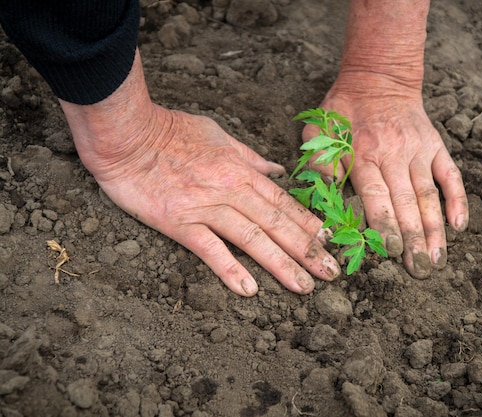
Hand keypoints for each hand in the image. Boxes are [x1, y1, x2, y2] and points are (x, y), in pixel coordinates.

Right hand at [61, 50, 339, 295]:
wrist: (126, 133)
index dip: (308, 224)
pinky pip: (209, 248)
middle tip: (331, 274)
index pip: (282, 201)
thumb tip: (276, 170)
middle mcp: (230, 189)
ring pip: (252, 238)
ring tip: (303, 287)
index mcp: (240, 169)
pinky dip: (229, 269)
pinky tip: (249, 290)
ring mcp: (205, 206)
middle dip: (307, 250)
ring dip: (280, 264)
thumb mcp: (219, 135)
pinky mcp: (178, 221)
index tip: (328, 242)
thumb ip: (249, 156)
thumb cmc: (170, 130)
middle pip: (276, 223)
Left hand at [303, 73, 467, 277]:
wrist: (378, 79)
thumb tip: (323, 196)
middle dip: (414, 239)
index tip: (392, 252)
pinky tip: (460, 226)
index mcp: (364, 155)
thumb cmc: (342, 111)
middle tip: (419, 271)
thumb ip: (319, 163)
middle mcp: (394, 156)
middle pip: (406, 203)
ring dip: (435, 229)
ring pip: (429, 195)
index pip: (377, 196)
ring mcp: (418, 152)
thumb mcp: (319, 131)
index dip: (385, 224)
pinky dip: (457, 200)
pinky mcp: (435, 147)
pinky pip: (450, 175)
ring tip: (438, 260)